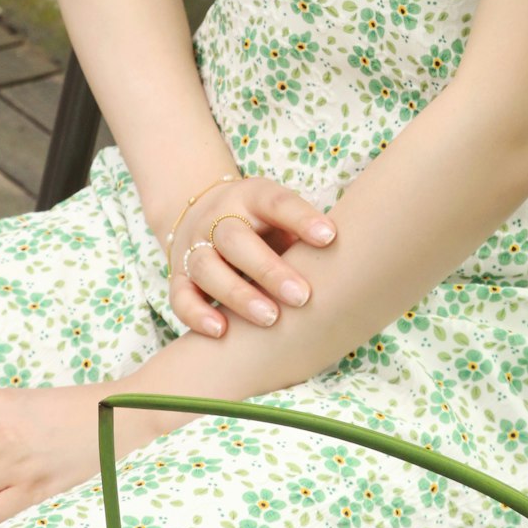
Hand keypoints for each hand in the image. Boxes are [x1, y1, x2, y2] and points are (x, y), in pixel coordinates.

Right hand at [169, 177, 335, 337]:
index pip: (276, 202)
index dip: (302, 218)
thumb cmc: (261, 223)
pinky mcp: (177, 275)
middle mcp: (218, 218)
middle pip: (236, 239)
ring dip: (238, 295)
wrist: (202, 212)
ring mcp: (193, 246)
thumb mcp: (280, 214)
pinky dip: (197, 314)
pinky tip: (222, 331)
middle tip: (302, 297)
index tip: (330, 237)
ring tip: (271, 319)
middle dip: (269, 269)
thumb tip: (350, 259)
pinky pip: (180, 296)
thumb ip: (303, 231)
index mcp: (251, 196)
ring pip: (206, 268)